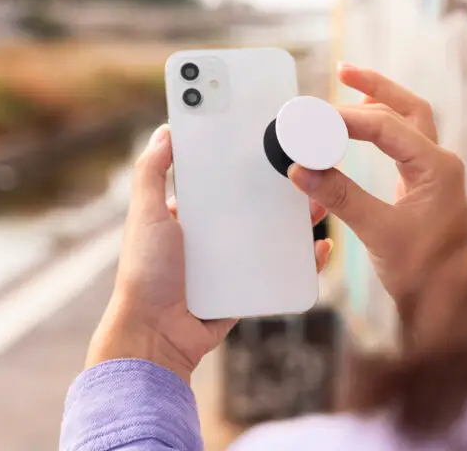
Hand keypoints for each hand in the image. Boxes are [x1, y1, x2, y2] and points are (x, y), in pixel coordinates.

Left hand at [87, 125, 332, 381]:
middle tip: (305, 171)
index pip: (221, 182)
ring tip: (320, 204)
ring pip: (270, 237)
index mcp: (189, 216)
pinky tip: (319, 248)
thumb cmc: (146, 274)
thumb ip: (151, 173)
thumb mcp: (146, 215)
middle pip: (252, 207)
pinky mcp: (246, 290)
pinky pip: (278, 272)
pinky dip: (300, 262)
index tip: (268, 144)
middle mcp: (211, 239)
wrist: (157, 334)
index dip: (242, 165)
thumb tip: (165, 131)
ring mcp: (230, 265)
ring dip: (296, 222)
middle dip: (279, 190)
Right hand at [288, 65, 466, 340]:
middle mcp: (440, 163)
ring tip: (349, 83)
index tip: (315, 119)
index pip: (389, 126)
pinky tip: (360, 128)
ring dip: (380, 102)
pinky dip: (380, 128)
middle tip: (342, 70)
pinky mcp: (423, 185)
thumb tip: (301, 169)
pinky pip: (402, 143)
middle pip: (408, 108)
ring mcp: (434, 173)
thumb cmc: (425, 274)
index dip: (348, 119)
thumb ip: (339, 197)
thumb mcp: (377, 231)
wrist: (447, 303)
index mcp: (438, 168)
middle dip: (375, 87)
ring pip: (409, 122)